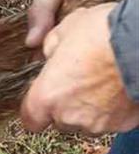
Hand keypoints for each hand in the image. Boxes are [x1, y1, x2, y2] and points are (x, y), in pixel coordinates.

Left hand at [21, 3, 138, 135]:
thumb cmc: (103, 32)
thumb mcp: (67, 28)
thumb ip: (51, 46)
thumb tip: (50, 53)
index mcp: (46, 97)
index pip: (30, 120)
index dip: (37, 108)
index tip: (46, 95)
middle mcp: (68, 117)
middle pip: (61, 120)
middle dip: (68, 104)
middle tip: (82, 79)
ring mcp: (97, 124)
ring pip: (88, 122)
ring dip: (92, 108)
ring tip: (106, 81)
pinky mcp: (123, 124)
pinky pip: (114, 120)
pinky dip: (116, 109)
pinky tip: (122, 87)